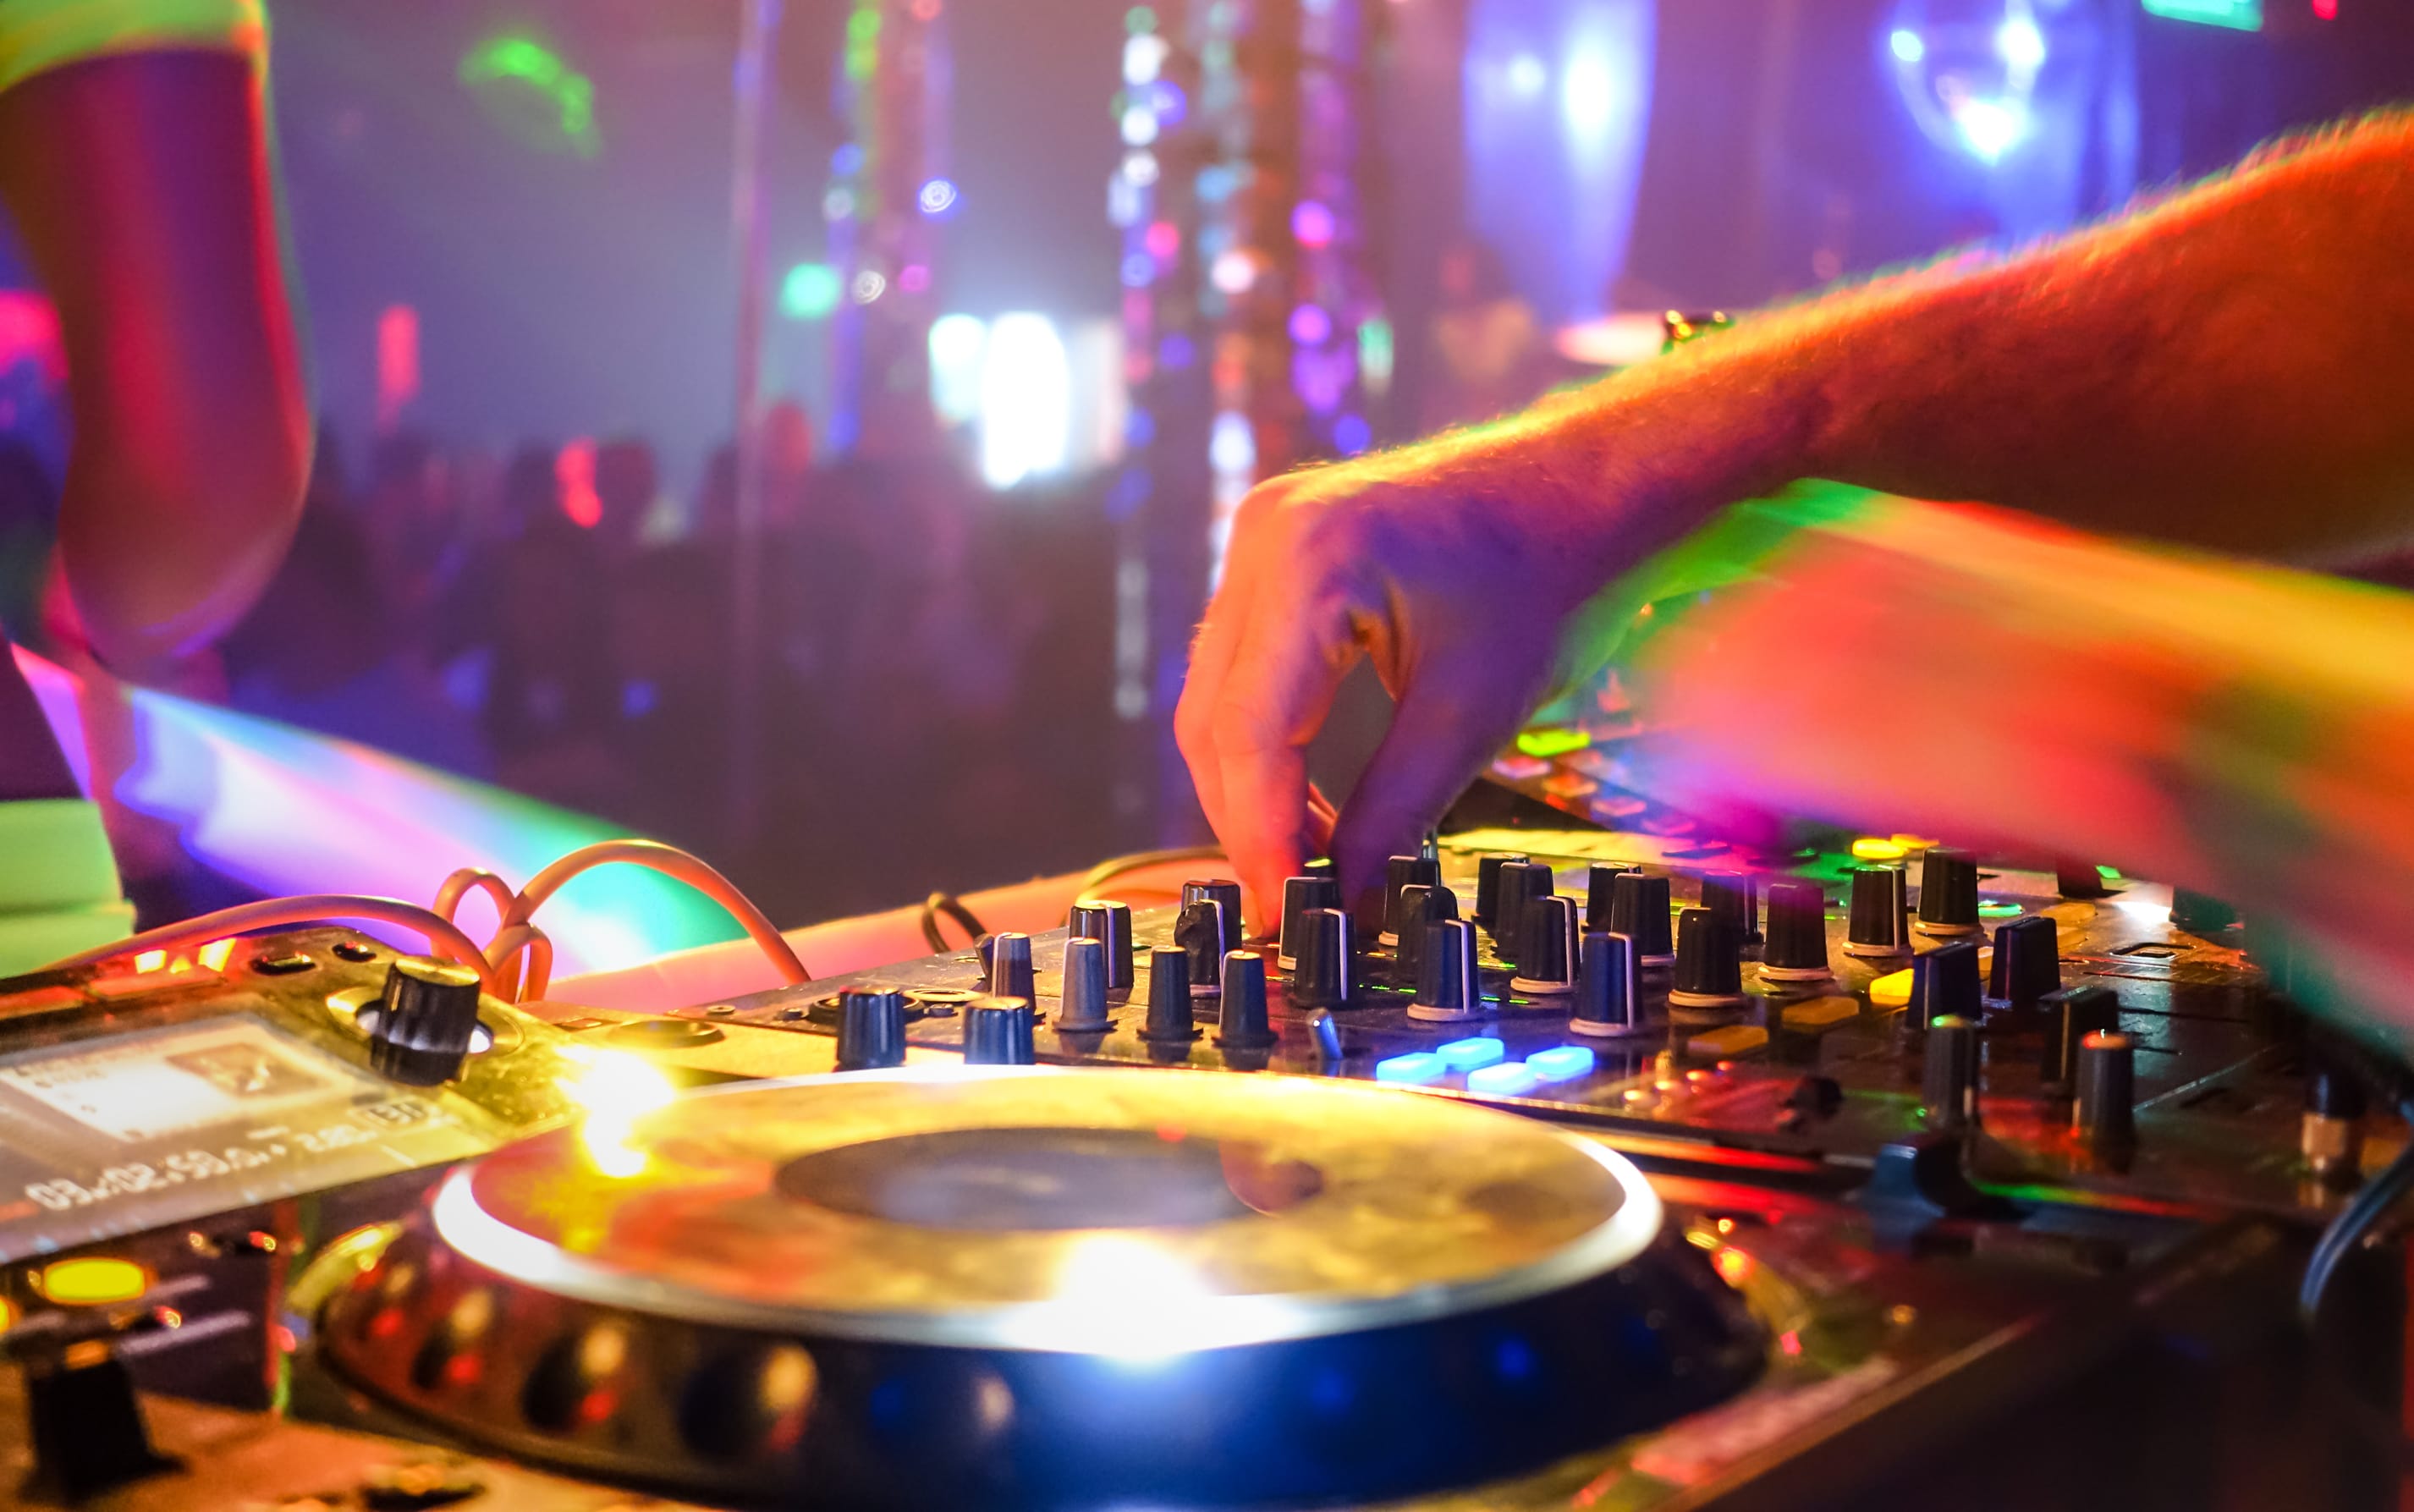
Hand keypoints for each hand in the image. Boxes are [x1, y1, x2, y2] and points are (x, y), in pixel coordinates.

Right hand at [1174, 435, 1638, 927]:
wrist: (1586, 488)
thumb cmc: (1552, 578)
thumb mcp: (1472, 715)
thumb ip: (1395, 816)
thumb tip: (1348, 906)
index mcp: (1309, 560)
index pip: (1250, 731)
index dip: (1260, 836)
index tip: (1285, 911)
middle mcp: (1265, 535)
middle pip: (1214, 718)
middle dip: (1249, 821)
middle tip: (1297, 903)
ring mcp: (1263, 535)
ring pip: (1217, 698)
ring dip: (1255, 788)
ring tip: (1317, 862)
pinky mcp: (1277, 551)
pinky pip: (1243, 665)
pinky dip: (1268, 740)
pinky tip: (1312, 800)